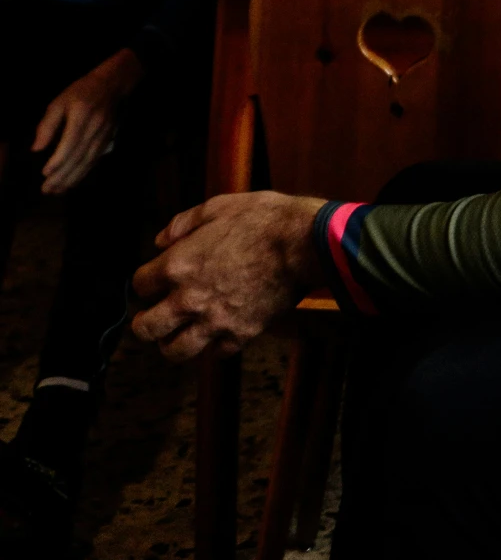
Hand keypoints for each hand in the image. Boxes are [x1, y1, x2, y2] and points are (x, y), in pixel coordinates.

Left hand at [33, 48, 143, 194]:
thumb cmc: (81, 92)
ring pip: (87, 163)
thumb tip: (36, 148)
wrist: (112, 86)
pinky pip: (94, 162)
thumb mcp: (59, 102)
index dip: (58, 160)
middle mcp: (94, 129)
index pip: (70, 143)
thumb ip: (47, 124)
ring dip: (72, 179)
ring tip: (57, 191)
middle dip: (62, 176)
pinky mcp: (106, 142)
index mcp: (81, 117)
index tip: (45, 173)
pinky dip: (82, 175)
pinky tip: (71, 183)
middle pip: (78, 157)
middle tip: (47, 190)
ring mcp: (103, 137)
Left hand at [131, 192, 328, 361]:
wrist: (303, 243)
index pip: (139, 286)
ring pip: (175, 350)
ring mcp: (214, 320)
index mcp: (178, 265)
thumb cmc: (263, 219)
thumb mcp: (218, 206)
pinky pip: (216, 353)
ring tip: (177, 335)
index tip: (152, 281)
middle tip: (151, 318)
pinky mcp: (241, 334)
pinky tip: (217, 333)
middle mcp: (188, 298)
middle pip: (146, 328)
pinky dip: (213, 346)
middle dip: (144, 324)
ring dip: (171, 343)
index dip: (143, 282)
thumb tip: (160, 240)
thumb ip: (183, 223)